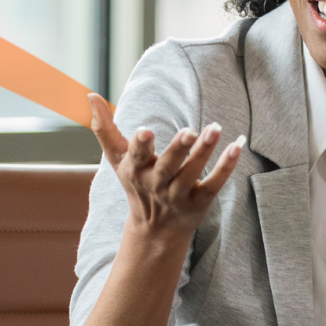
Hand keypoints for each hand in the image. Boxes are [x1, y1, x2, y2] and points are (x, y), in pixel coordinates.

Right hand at [89, 93, 242, 243]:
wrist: (156, 230)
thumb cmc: (137, 184)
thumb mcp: (118, 159)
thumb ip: (104, 128)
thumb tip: (89, 95)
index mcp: (136, 171)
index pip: (136, 157)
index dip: (140, 146)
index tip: (145, 132)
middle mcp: (157, 184)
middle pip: (168, 167)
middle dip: (177, 150)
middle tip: (189, 131)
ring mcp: (179, 195)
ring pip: (192, 174)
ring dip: (204, 152)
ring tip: (215, 129)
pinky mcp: (200, 202)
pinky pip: (214, 184)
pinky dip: (226, 167)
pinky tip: (236, 146)